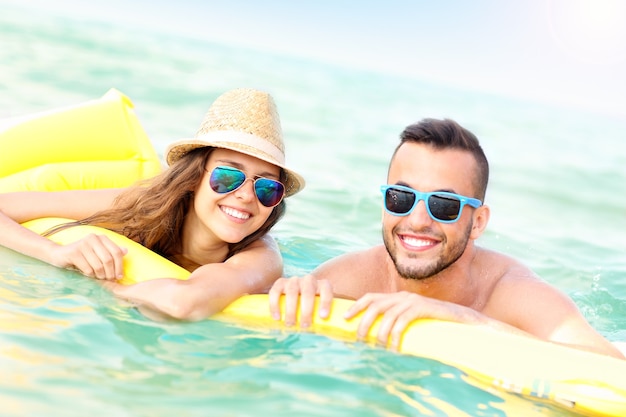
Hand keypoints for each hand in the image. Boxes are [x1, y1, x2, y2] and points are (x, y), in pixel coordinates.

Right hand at [49, 233, 127, 279]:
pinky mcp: (74, 252)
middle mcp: (93, 238)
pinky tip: (88, 275)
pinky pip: (87, 269)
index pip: (117, 252)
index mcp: (101, 238)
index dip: (120, 266)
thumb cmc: (82, 256)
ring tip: (98, 278)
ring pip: (98, 266)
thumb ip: (111, 252)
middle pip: (108, 260)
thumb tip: (126, 250)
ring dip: (100, 276)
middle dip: (110, 273)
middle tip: (108, 280)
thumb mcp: (98, 253)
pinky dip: (90, 275)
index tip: (119, 277)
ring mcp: (83, 244)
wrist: (59, 255)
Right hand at [268, 275, 332, 327]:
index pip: (326, 291)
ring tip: (290, 324)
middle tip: (305, 326)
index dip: (325, 303)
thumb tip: (337, 335)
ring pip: (292, 291)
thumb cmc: (314, 308)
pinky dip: (275, 304)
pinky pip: (275, 291)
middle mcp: (309, 280)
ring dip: (291, 309)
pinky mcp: (280, 283)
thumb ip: (327, 318)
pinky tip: (276, 317)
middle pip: (308, 292)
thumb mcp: (322, 310)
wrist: (299, 295)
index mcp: (322, 285)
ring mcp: (294, 280)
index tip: (323, 317)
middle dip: (306, 310)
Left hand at [345, 291, 472, 350]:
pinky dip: (397, 335)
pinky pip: (404, 321)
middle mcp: (403, 297)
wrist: (462, 319)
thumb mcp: (411, 321)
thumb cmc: (434, 324)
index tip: (344, 318)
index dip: (356, 306)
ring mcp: (413, 301)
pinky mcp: (424, 308)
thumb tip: (378, 338)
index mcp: (397, 298)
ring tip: (379, 347)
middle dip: (364, 321)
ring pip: (388, 315)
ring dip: (381, 332)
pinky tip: (395, 348)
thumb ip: (396, 323)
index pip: (371, 297)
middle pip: (375, 305)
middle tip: (360, 338)